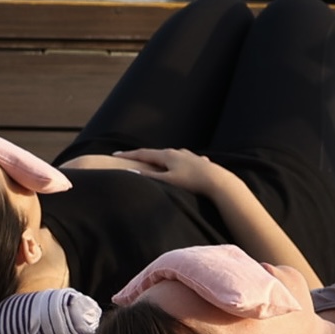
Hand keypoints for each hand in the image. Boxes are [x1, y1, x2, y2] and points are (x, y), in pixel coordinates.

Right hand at [102, 146, 239, 195]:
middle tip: (131, 159)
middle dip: (143, 157)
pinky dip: (176, 164)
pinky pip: (183, 161)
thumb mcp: (168, 181)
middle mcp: (178, 152)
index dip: (128, 155)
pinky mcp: (199, 162)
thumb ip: (150, 176)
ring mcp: (189, 156)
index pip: (143, 153)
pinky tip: (181, 167)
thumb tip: (131, 172)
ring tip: (153, 164)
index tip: (115, 155)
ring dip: (160, 160)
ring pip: (170, 157)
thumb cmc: (192, 182)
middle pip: (156, 154)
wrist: (219, 182)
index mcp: (167, 155)